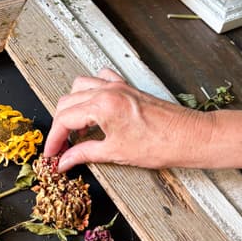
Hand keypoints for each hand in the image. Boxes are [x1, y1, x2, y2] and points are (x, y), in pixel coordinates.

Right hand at [43, 68, 210, 172]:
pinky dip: (91, 92)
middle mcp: (108, 90)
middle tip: (61, 146)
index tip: (52, 153)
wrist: (189, 137)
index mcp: (102, 105)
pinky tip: (94, 109)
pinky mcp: (128, 88)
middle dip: (60, 125)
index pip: (64, 119)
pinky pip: (101, 80)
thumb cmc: (160, 144)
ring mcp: (118, 86)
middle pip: (67, 102)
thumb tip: (66, 160)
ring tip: (76, 129)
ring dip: (73, 106)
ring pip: (80, 87)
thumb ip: (85, 154)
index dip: (54, 139)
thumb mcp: (115, 153)